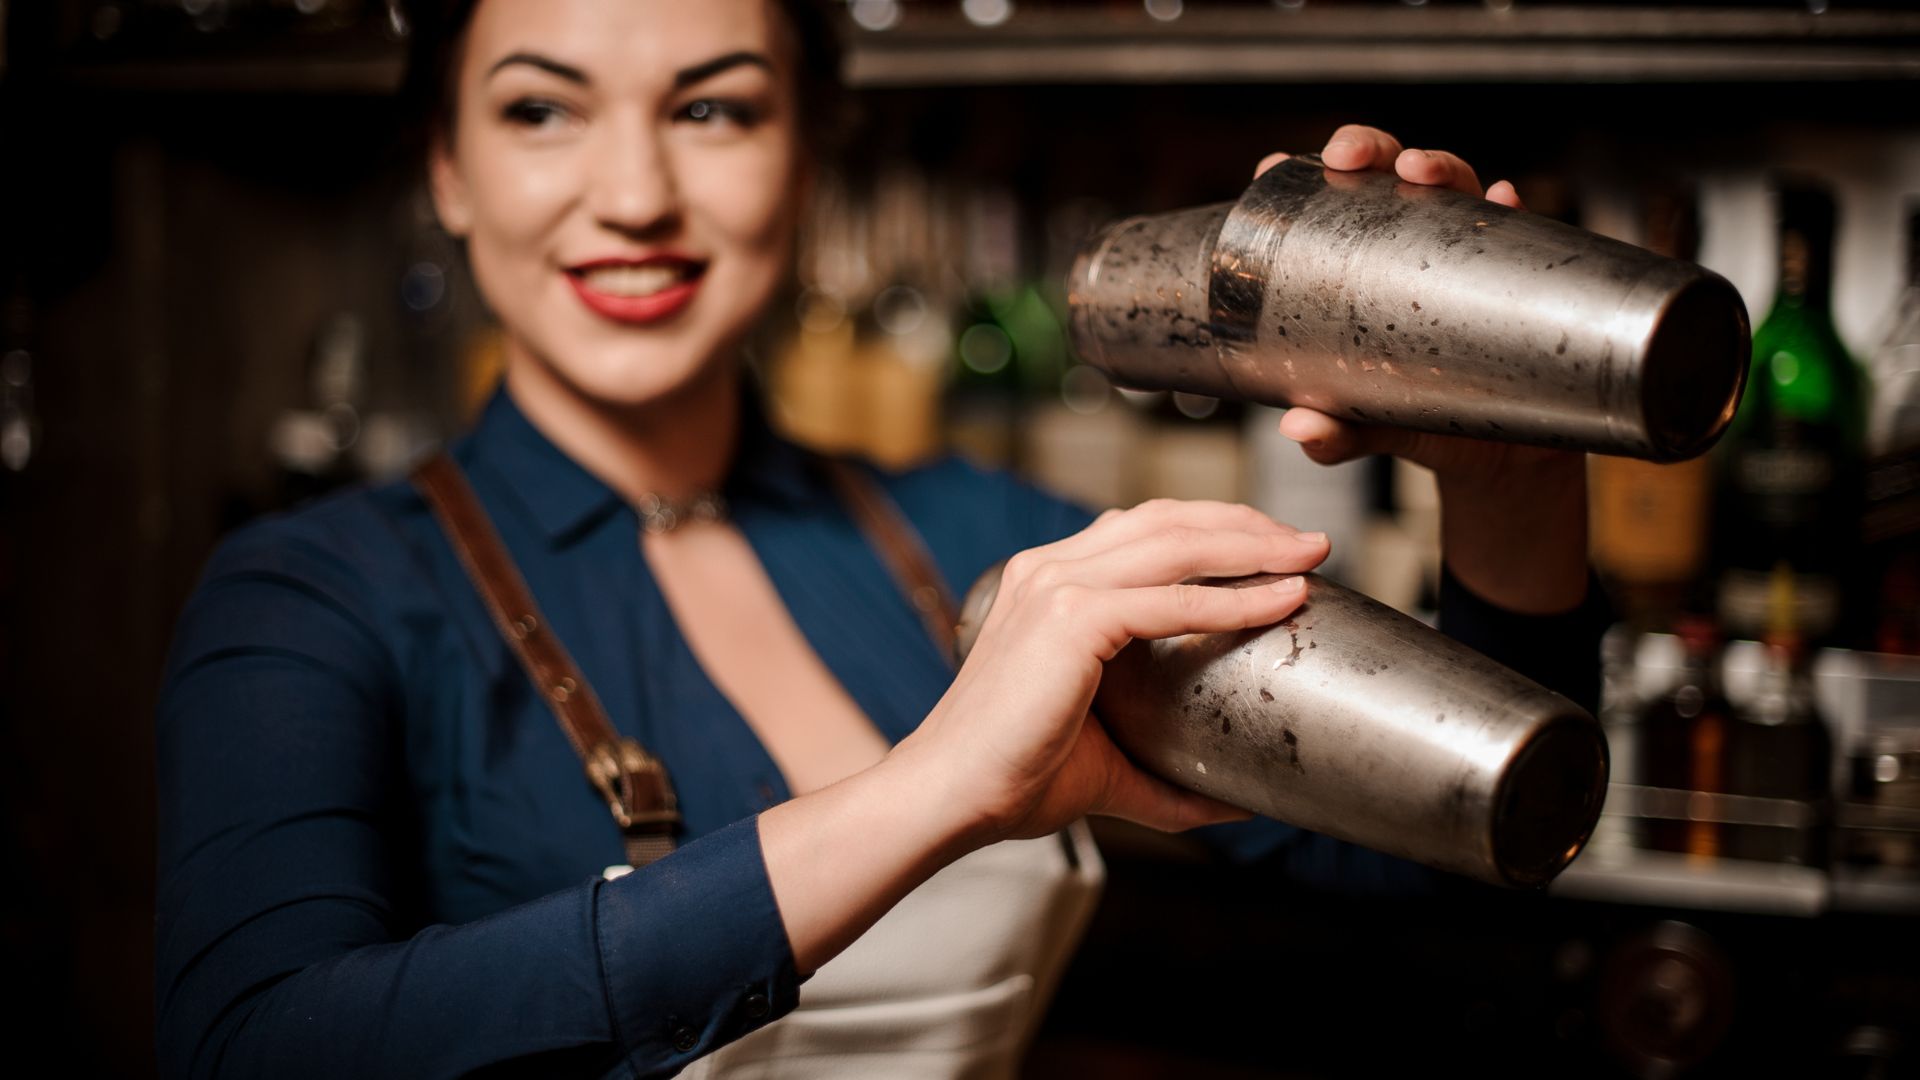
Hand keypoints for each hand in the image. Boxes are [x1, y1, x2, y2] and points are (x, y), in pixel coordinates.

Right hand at [894, 499, 1330, 844]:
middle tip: (1309, 543)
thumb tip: (1239, 804)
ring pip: (1177, 542)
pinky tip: (1282, 599)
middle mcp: (1050, 568)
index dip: (1215, 528)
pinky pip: (1173, 599)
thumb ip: (1171, 779)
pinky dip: (1235, 597)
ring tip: (1308, 554)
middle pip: (1168, 518)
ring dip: (1253, 543)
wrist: (952, 797)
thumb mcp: (1109, 764)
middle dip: (1246, 524)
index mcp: (1048, 582)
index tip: (1274, 549)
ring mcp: (1056, 586)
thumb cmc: (1015, 779)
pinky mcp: (1070, 618)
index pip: (1145, 529)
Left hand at [1251, 125, 1588, 615]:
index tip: (1271, 166)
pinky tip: (1503, 199)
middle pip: (1387, 178)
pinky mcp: (1517, 273)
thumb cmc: (1424, 425)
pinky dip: (1509, 208)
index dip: (1299, 179)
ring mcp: (1466, 254)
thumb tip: (1299, 429)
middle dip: (1368, 151)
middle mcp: (1413, 249)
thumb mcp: (1372, 430)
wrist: (1503, 454)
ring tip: (1417, 171)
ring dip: (1436, 166)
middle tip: (1347, 158)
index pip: (1327, 208)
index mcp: (1362, 269)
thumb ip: (1336, 435)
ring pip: (1453, 187)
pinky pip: (1519, 229)